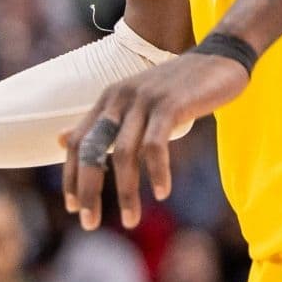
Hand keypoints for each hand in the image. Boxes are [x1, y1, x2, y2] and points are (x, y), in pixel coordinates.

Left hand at [63, 52, 247, 229]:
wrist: (219, 58)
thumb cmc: (177, 87)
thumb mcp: (133, 102)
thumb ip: (101, 122)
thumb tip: (63, 141)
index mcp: (107, 100)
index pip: (77, 144)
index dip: (71, 177)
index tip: (72, 207)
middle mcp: (119, 98)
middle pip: (92, 151)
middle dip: (88, 190)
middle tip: (88, 223)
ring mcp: (144, 101)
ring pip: (123, 154)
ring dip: (126, 191)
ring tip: (130, 219)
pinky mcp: (169, 105)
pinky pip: (155, 145)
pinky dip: (157, 172)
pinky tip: (162, 193)